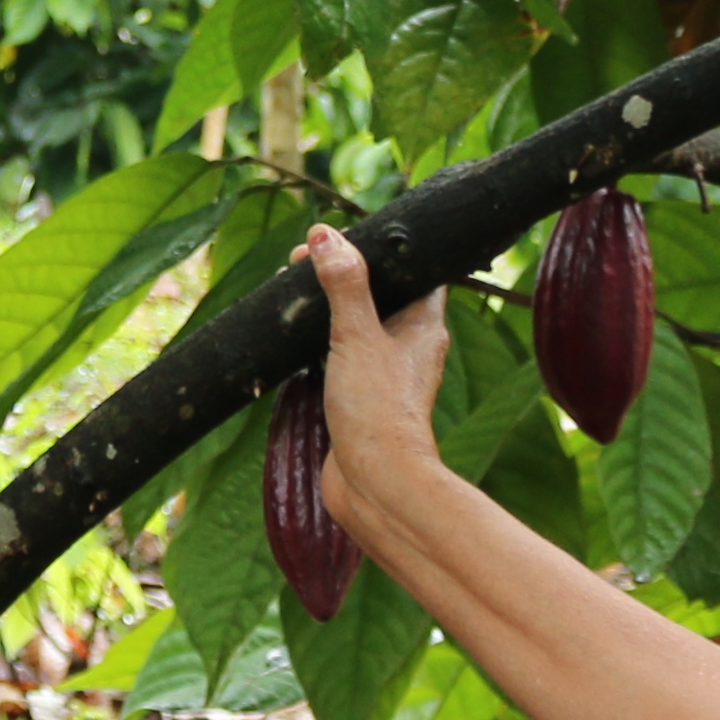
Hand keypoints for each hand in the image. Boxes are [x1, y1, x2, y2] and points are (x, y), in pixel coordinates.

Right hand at [300, 229, 456, 555]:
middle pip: (381, 292)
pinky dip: (321, 340)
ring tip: (294, 289)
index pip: (414, 267)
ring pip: (360, 323)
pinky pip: (342, 354)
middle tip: (304, 260)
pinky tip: (295, 337)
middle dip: (345, 273)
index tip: (341, 237)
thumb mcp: (357, 336)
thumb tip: (327, 238)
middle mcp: (412, 345)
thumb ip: (344, 286)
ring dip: (330, 306)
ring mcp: (388, 372)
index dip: (381, 247)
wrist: (375, 482)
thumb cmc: (379, 410)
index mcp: (425, 323)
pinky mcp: (363, 395)